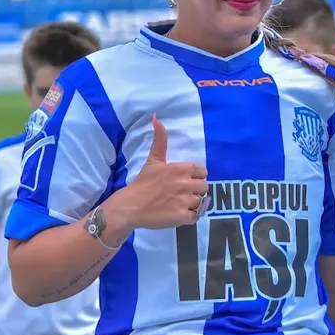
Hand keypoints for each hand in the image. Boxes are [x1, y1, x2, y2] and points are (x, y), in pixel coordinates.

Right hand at [112, 115, 208, 230]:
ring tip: (178, 204)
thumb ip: (160, 140)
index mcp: (180, 169)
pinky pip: (196, 216)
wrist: (130, 206)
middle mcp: (185, 184)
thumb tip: (157, 117)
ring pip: (201, 202)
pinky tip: (178, 213)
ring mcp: (184, 201)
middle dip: (195, 190)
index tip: (184, 180)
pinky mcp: (182, 217)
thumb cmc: (142, 183)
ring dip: (192, 204)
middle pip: (204, 187)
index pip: (202, 171)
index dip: (195, 176)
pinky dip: (189, 216)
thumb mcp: (153, 160)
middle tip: (181, 193)